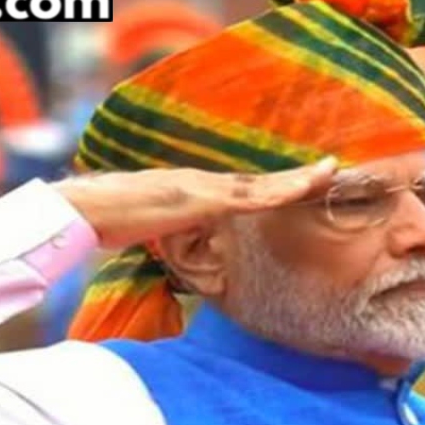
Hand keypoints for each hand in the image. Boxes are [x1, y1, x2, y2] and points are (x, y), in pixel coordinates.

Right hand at [53, 159, 338, 248]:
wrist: (87, 210)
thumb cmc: (117, 223)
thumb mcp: (163, 236)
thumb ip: (189, 240)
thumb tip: (208, 256)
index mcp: (201, 193)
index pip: (252, 190)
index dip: (284, 186)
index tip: (315, 181)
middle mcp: (206, 183)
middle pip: (264, 183)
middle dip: (301, 178)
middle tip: (336, 169)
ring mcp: (202, 187)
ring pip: (261, 185)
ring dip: (297, 181)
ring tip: (330, 173)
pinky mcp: (196, 197)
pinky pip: (244, 197)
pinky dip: (274, 192)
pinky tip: (298, 188)